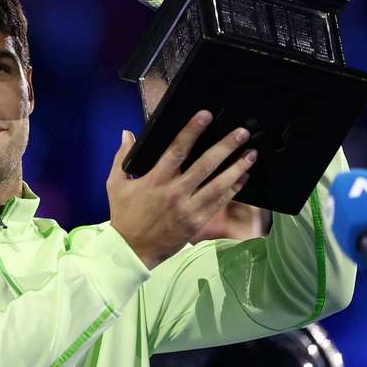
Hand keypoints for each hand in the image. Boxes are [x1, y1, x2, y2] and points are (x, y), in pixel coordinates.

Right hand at [106, 110, 257, 268]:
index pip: (176, 151)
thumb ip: (122, 158)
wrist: (132, 250)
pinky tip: (244, 177)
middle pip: (205, 165)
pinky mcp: (197, 222)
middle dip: (225, 147)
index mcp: (155, 180)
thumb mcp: (116, 184)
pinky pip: (219, 203)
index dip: (192, 131)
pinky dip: (233, 189)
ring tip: (251, 154)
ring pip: (218, 185)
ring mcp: (188, 209)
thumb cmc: (124, 215)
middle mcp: (175, 192)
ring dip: (236, 168)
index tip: (205, 116)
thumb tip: (127, 133)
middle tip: (242, 132)